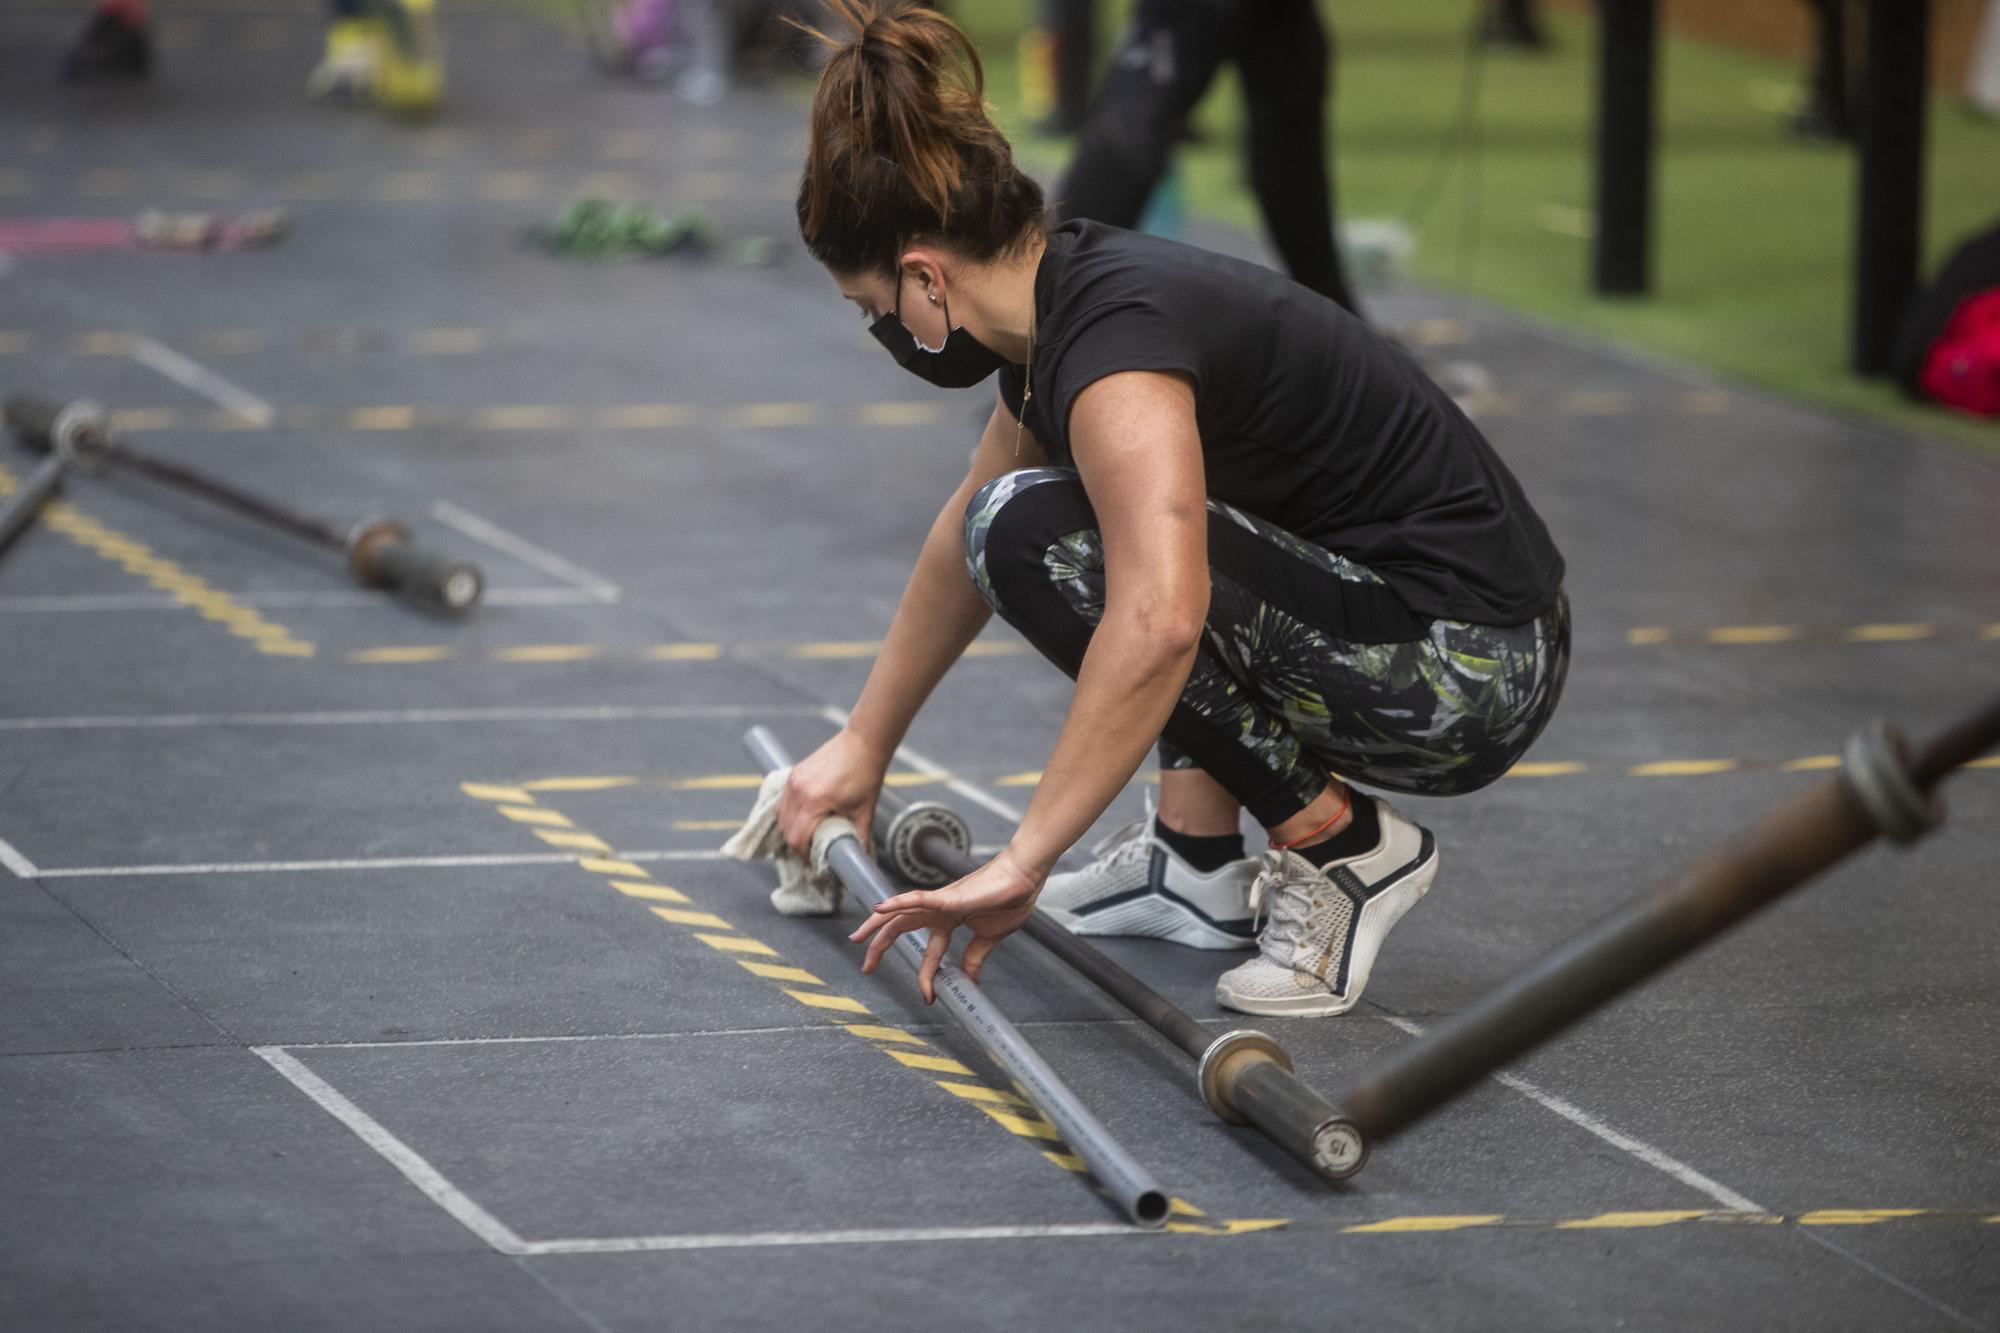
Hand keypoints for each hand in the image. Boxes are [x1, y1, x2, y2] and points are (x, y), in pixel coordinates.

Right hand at [777, 729, 887, 857]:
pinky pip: (782, 800)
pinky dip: (788, 813)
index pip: (797, 838)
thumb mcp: (865, 811)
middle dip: (796, 844)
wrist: (862, 743)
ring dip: (790, 829)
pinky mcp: (793, 773)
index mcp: (815, 801)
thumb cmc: (866, 776)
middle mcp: (798, 791)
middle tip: (811, 851)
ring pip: (780, 815)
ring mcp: (793, 781)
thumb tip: (857, 857)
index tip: (814, 861)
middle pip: (785, 830)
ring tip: (806, 835)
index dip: (804, 854)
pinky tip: (802, 817)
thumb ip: (859, 837)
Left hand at [848, 848, 1043, 1002]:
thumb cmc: (1010, 899)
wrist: (1024, 879)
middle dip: (880, 946)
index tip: (928, 996)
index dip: (927, 975)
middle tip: (866, 966)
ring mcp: (941, 902)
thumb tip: (970, 980)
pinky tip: (880, 908)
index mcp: (949, 920)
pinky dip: (896, 903)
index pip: (929, 951)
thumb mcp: (988, 937)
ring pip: (899, 911)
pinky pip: (917, 899)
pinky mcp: (948, 896)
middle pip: (900, 927)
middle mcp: (939, 910)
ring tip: (858, 938)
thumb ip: (975, 957)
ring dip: (876, 925)